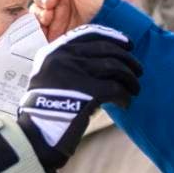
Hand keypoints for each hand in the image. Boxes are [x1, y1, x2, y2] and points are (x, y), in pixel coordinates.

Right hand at [16, 24, 142, 172]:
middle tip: (138, 70)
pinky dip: (124, 96)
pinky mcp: (85, 92)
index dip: (113, 37)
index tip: (128, 44)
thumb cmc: (46, 112)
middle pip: (106, 49)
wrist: (34, 137)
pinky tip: (125, 104)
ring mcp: (73, 73)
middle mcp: (62, 58)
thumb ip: (72, 66)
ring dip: (130, 78)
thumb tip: (110, 60)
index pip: (89, 34)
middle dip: (127, 59)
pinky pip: (115, 88)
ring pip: (114, 67)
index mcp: (53, 52)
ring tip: (135, 89)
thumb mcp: (52, 80)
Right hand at [32, 0, 105, 40]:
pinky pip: (34, 24)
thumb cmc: (99, 5)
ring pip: (35, 8)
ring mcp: (52, 14)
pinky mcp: (49, 30)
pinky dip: (37, 22)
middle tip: (52, 2)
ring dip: (40, 10)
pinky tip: (47, 23)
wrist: (104, 32)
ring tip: (50, 15)